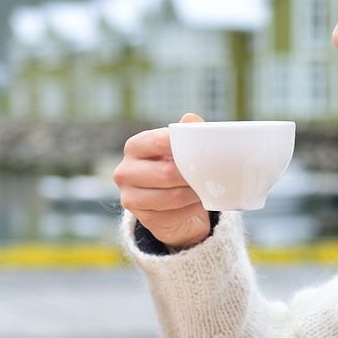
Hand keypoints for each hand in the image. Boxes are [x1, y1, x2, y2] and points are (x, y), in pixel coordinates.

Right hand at [112, 113, 210, 248]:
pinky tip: (198, 203)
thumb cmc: (175, 168)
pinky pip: (174, 215)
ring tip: (208, 188)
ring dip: (194, 194)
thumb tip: (191, 119)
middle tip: (212, 174)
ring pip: (172, 197)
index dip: (183, 145)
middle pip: (166, 173)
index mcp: (134, 147)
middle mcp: (125, 171)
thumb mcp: (180, 149)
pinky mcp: (143, 219)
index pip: (158, 141)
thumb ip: (185, 133)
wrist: (171, 204)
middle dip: (192, 175)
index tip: (203, 149)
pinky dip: (191, 210)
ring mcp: (130, 197)